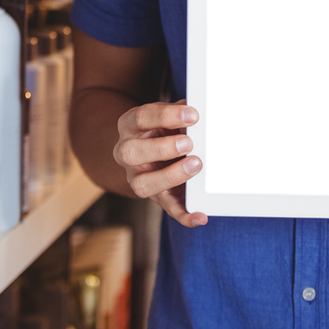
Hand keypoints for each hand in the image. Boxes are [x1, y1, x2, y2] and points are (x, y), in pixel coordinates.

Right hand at [113, 98, 207, 227]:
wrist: (149, 150)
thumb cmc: (162, 129)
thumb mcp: (168, 116)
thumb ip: (181, 114)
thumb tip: (201, 112)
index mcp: (130, 126)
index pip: (141, 118)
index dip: (165, 116)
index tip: (192, 115)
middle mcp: (127, 153)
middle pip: (131, 152)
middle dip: (161, 148)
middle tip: (189, 143)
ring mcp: (137, 178)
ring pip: (142, 184)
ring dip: (170, 176)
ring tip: (195, 165)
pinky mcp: (154, 197)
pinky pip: (167, 209)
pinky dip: (184, 215)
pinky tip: (200, 216)